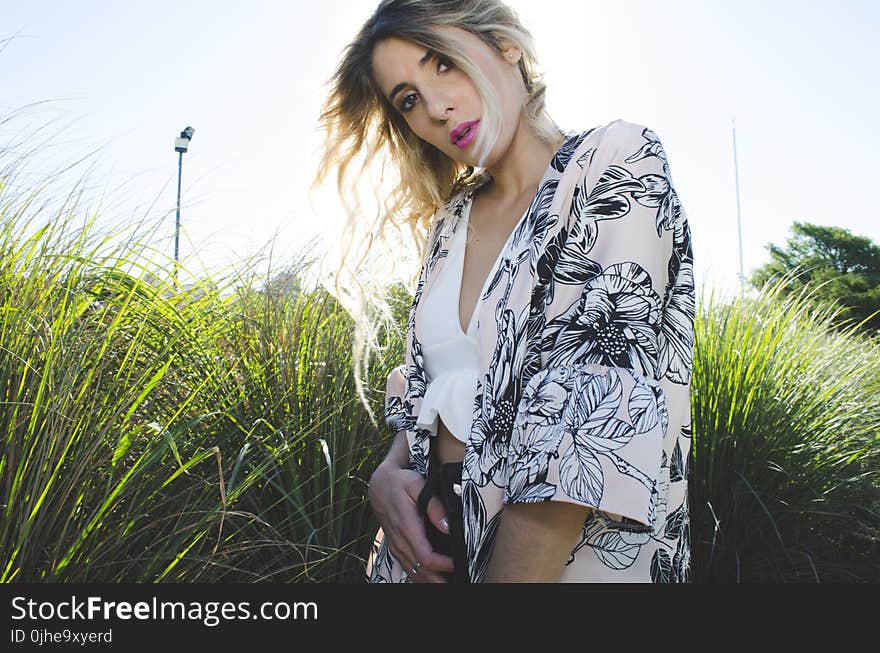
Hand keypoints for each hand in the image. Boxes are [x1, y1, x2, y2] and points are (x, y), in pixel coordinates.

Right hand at [368, 460, 454, 582]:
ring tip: (452, 581)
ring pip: (415, 575)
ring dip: (433, 582)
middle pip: (422, 572)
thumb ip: (433, 505)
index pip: (426, 558)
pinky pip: (410, 570)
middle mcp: (400, 542)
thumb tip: (447, 526)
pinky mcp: (397, 549)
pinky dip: (423, 578)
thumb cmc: (400, 482)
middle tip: (461, 577)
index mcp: (407, 528)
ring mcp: (397, 548)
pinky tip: (436, 579)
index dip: (445, 565)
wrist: (379, 485)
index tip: (461, 563)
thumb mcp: (417, 484)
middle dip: (441, 580)